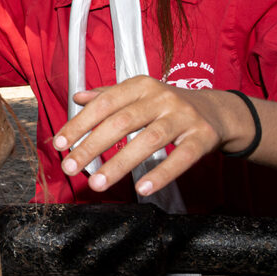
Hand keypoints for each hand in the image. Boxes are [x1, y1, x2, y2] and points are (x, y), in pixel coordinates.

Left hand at [53, 76, 226, 195]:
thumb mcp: (139, 94)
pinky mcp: (203, 137)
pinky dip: (161, 174)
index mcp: (141, 85)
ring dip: (119, 164)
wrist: (217, 111)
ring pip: (148, 141)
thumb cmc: (167, 106)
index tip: (59, 144)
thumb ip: (108, 96)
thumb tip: (78, 97)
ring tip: (97, 183)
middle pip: (122, 122)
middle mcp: (162, 98)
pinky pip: (180, 158)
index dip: (80, 124)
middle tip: (70, 167)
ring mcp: (184, 117)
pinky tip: (141, 189)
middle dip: (92, 146)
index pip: (104, 104)